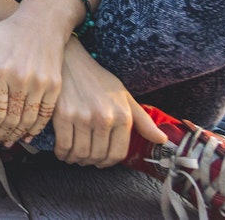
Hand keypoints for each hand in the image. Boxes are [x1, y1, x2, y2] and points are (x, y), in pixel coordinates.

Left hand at [0, 15, 65, 146]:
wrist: (43, 21)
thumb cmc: (9, 31)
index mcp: (3, 70)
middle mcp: (22, 79)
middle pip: (10, 118)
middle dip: (0, 134)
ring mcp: (41, 84)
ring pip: (27, 120)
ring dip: (16, 135)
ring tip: (7, 142)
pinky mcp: (54, 86)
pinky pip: (45, 115)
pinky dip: (36, 129)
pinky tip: (27, 136)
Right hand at [50, 40, 165, 166]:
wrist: (71, 61)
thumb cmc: (98, 80)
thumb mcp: (125, 97)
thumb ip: (144, 121)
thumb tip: (162, 140)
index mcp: (122, 116)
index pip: (117, 154)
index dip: (108, 162)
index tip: (101, 162)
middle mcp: (105, 118)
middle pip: (98, 156)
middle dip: (91, 162)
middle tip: (86, 159)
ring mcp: (83, 117)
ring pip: (81, 153)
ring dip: (76, 160)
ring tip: (74, 157)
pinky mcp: (63, 116)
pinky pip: (64, 145)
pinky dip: (63, 153)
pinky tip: (63, 151)